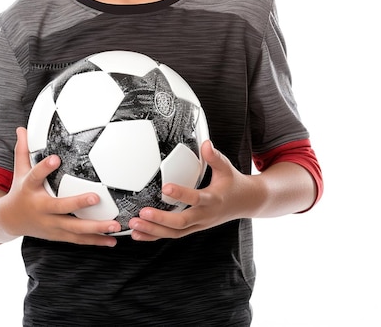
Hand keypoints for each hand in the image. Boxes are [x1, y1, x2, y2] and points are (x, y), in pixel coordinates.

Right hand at [0, 127, 120, 245]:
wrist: (9, 221)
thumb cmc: (20, 189)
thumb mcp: (19, 170)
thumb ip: (24, 149)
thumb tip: (21, 127)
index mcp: (30, 189)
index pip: (35, 176)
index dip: (44, 168)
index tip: (56, 158)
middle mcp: (40, 208)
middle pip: (59, 207)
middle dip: (77, 203)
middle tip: (96, 197)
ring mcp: (50, 224)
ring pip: (73, 228)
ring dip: (94, 228)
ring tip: (114, 224)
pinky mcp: (57, 235)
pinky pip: (78, 239)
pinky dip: (95, 240)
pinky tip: (113, 240)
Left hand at [128, 140, 253, 240]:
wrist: (246, 203)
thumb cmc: (233, 184)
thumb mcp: (226, 168)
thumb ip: (214, 157)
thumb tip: (206, 144)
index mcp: (213, 199)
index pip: (196, 198)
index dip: (181, 194)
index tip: (165, 187)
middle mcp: (205, 216)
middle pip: (181, 223)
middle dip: (160, 220)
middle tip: (142, 213)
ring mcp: (198, 225)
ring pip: (174, 233)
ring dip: (153, 231)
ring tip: (134, 226)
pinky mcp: (192, 228)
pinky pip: (172, 235)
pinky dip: (155, 236)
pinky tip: (139, 234)